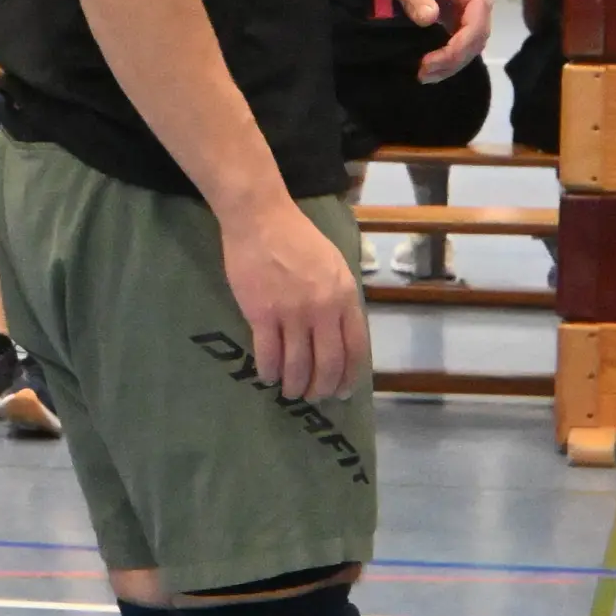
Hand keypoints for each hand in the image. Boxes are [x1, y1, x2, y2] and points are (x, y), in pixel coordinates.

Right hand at [217, 197, 367, 401]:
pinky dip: (270, 371)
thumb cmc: (297, 237)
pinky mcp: (262, 314)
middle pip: (328, 363)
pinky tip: (268, 376)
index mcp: (345, 296)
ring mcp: (292, 313)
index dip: (349, 375)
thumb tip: (340, 331)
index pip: (355, 348)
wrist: (260, 218)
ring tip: (291, 392)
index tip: (343, 391)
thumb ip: (340, 298)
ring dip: (295, 385)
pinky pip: (269, 354)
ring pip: (298, 365)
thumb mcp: (334, 265)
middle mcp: (323, 309)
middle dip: (322, 387)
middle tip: (315, 396)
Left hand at [354, 0, 491, 82]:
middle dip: (458, 53)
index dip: (468, 34)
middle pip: (479, 25)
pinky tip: (430, 66)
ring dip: (454, 58)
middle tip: (426, 72)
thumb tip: (430, 20)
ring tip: (425, 74)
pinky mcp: (454, 9)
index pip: (479, 4)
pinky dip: (449, 53)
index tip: (446, 55)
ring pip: (472, 35)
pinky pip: (460, 35)